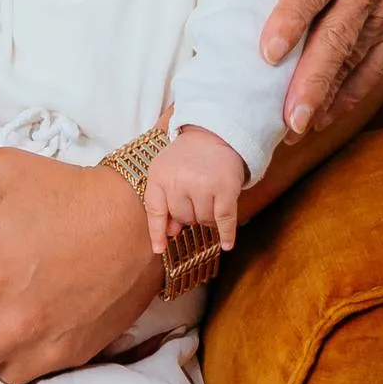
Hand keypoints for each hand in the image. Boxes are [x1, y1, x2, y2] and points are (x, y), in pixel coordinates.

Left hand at [145, 124, 245, 252]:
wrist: (215, 133)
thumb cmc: (187, 157)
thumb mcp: (166, 171)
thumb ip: (163, 200)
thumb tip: (171, 233)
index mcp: (159, 176)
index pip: (155, 211)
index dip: (157, 233)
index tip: (159, 249)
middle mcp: (179, 181)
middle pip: (183, 219)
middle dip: (190, 214)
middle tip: (197, 198)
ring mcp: (202, 185)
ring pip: (204, 221)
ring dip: (208, 217)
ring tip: (211, 198)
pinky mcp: (225, 189)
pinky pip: (225, 221)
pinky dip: (227, 235)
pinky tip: (227, 244)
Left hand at [253, 0, 382, 134]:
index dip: (291, 21)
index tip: (267, 52)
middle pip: (338, 37)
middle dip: (313, 81)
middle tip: (288, 119)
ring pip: (358, 58)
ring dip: (330, 95)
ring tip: (301, 128)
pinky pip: (379, 61)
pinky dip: (355, 90)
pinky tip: (331, 113)